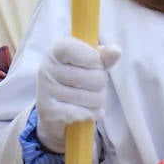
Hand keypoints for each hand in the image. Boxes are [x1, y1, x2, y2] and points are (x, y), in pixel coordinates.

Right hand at [35, 37, 120, 152]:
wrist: (50, 103)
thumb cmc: (72, 75)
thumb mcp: (86, 61)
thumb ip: (102, 56)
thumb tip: (116, 51)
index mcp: (58, 50)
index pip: (90, 56)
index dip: (97, 62)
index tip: (94, 64)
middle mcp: (48, 67)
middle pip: (96, 79)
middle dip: (101, 84)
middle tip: (92, 85)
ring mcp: (47, 90)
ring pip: (93, 99)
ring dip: (97, 101)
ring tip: (88, 98)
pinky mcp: (48, 110)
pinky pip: (83, 113)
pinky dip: (90, 114)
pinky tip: (87, 111)